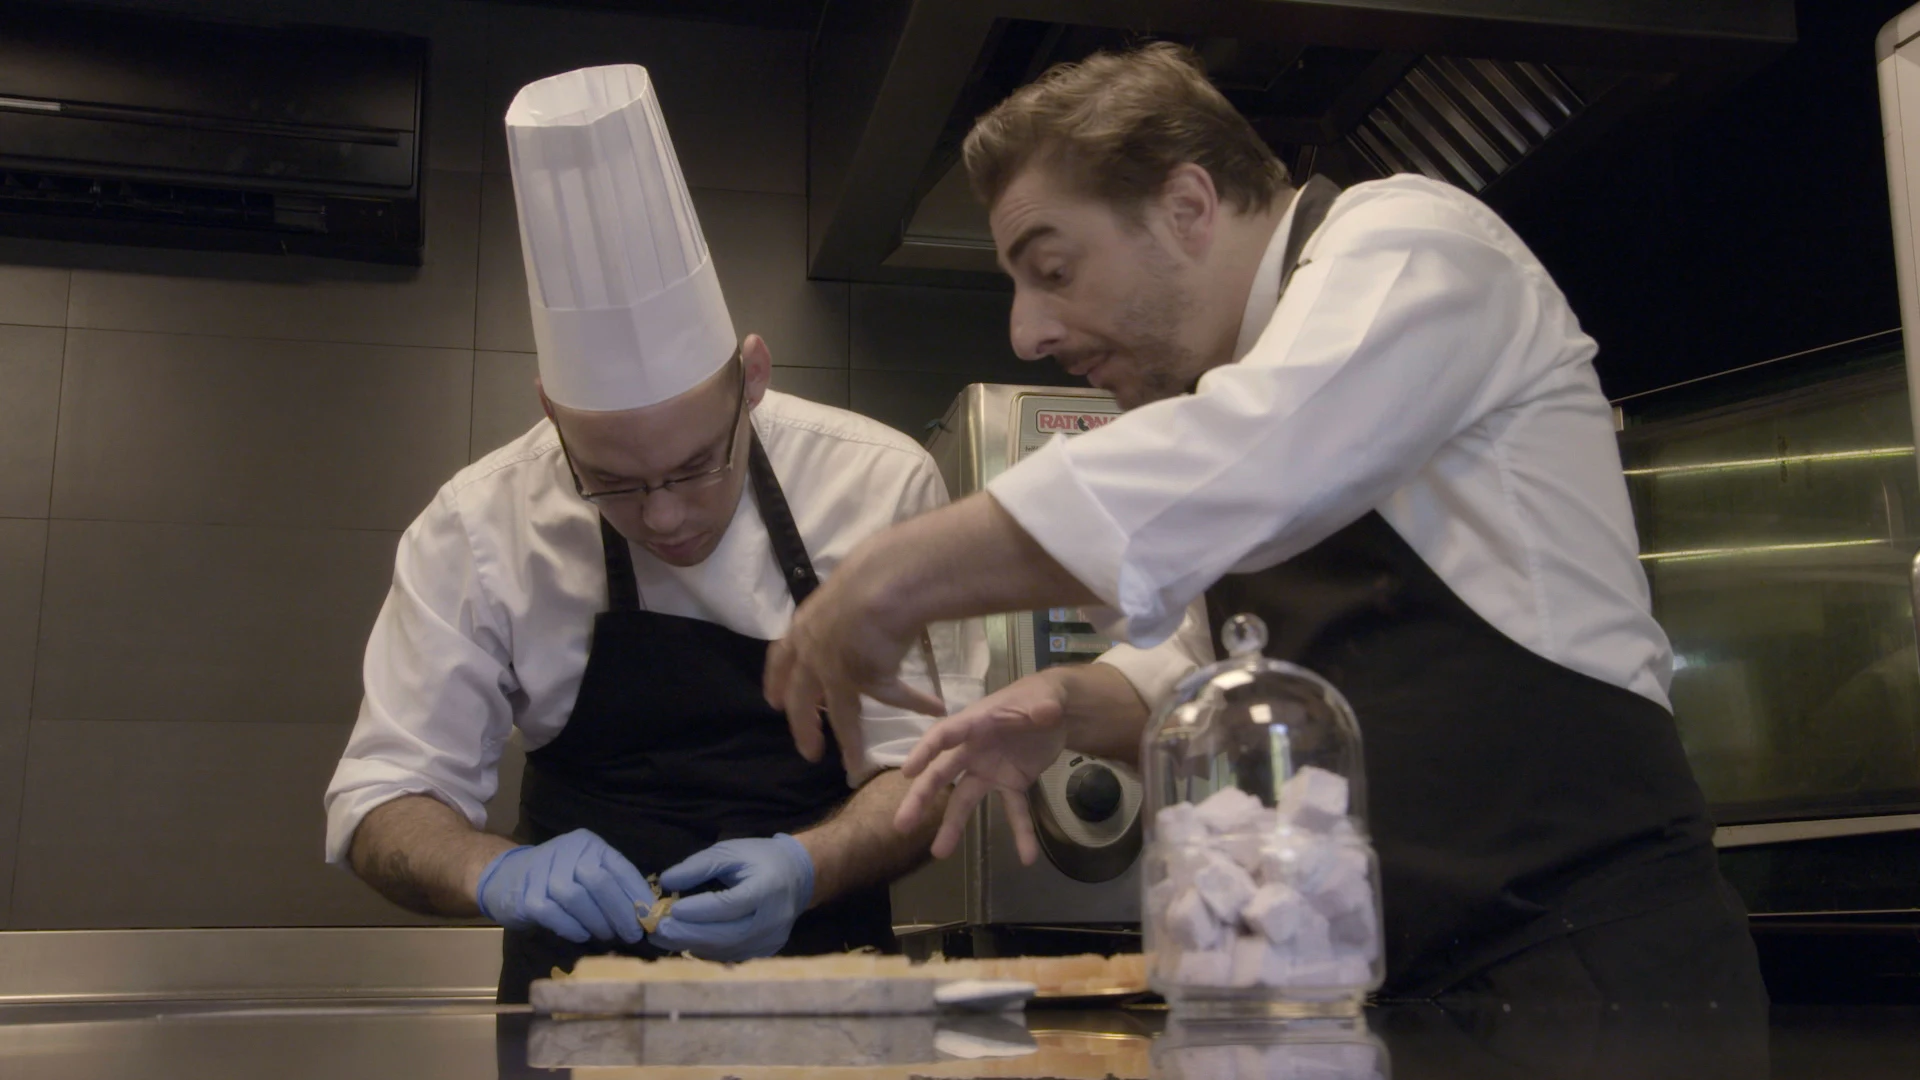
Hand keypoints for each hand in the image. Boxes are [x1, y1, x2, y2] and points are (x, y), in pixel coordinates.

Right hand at [474, 829, 653, 943]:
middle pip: (600, 882)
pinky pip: (554, 914)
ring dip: (597, 922)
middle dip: (621, 912)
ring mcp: (544, 872)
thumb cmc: (556, 878)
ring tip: (606, 936)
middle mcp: (568, 852)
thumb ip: (612, 887)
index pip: (620, 868)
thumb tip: (645, 914)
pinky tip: (581, 936)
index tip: (651, 918)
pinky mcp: (527, 895)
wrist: (505, 878)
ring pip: (577, 898)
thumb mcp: (586, 872)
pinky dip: (572, 929)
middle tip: (631, 934)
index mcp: (589, 845)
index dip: (638, 895)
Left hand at [648, 834, 814, 961]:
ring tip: (663, 936)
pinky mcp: (764, 952)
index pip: (730, 905)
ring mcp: (770, 941)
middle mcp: (772, 920)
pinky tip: (686, 940)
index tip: (670, 910)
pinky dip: (705, 949)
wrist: (798, 877)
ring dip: (691, 944)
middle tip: (656, 930)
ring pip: (724, 950)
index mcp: (767, 889)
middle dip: (687, 934)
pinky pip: (729, 955)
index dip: (699, 910)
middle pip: (725, 935)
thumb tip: (666, 881)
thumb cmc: (760, 859)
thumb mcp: (730, 851)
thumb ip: (698, 865)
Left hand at [765, 543, 944, 776]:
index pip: (780, 659)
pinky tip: (935, 708)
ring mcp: (838, 671)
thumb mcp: (843, 589)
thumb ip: (841, 608)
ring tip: (854, 763)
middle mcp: (814, 654)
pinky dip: (917, 701)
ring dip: (850, 741)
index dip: (775, 682)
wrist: (884, 581)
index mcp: (803, 628)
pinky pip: (894, 696)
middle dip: (804, 728)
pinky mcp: (868, 680)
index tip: (772, 703)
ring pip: (842, 715)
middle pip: (801, 701)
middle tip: (809, 751)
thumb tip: (855, 607)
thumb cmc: (869, 573)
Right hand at [894, 672, 1069, 865]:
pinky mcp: (1011, 783)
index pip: (944, 735)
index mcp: (976, 723)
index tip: (908, 773)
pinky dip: (1021, 832)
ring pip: (965, 799)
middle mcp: (975, 749)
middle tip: (902, 824)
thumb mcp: (1044, 698)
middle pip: (943, 773)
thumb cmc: (1040, 697)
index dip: (925, 752)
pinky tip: (1026, 856)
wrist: (1059, 711)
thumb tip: (1046, 712)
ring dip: (953, 824)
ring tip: (939, 853)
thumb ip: (1042, 707)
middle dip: (922, 797)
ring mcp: (990, 769)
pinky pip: (1013, 810)